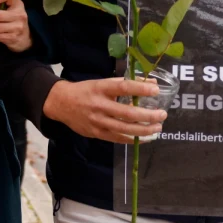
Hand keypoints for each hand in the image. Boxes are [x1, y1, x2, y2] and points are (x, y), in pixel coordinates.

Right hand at [43, 78, 165, 143]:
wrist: (61, 103)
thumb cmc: (85, 91)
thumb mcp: (102, 83)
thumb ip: (124, 84)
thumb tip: (151, 83)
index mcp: (101, 89)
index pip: (123, 88)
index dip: (141, 88)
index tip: (156, 89)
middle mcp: (99, 105)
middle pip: (127, 113)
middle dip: (148, 115)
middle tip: (162, 114)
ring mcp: (97, 121)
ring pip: (124, 128)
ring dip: (144, 130)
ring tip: (157, 128)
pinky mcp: (95, 133)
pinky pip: (117, 138)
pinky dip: (132, 139)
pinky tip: (144, 137)